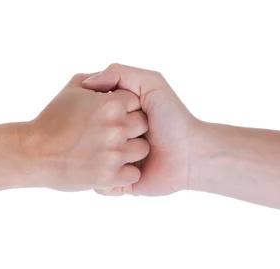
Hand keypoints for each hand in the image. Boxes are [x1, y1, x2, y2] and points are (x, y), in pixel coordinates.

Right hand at [0, 73, 149, 193]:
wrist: (32, 154)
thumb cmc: (51, 120)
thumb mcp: (72, 87)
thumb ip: (97, 79)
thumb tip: (114, 81)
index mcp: (110, 104)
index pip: (135, 101)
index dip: (124, 107)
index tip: (111, 115)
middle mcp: (116, 127)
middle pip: (142, 124)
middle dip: (129, 128)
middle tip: (110, 133)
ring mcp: (114, 153)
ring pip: (141, 149)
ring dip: (129, 151)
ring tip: (110, 150)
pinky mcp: (109, 176)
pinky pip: (133, 173)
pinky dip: (123, 172)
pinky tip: (109, 166)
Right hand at [82, 64, 198, 195]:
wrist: (192, 155)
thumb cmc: (174, 118)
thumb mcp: (151, 83)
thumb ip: (120, 72)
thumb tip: (87, 83)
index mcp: (113, 115)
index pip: (92, 109)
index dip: (107, 108)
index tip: (128, 109)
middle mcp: (110, 138)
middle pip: (92, 135)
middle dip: (112, 133)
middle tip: (141, 133)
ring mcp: (113, 162)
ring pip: (95, 160)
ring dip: (114, 156)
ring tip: (140, 153)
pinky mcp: (118, 183)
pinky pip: (100, 185)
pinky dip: (111, 180)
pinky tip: (131, 171)